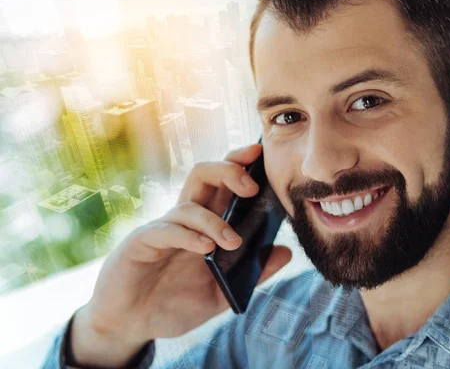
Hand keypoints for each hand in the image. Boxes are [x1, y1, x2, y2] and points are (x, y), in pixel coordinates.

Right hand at [70, 143, 291, 367]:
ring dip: (215, 220)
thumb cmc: (174, 304)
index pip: (222, 183)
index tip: (261, 156)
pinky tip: (206, 249)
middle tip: (252, 187)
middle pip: (203, 176)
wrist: (131, 325)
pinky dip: (189, 236)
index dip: (240, 165)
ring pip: (188, 203)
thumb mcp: (221, 292)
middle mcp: (184, 219)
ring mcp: (162, 228)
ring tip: (233, 242)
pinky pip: (167, 230)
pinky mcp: (141, 243)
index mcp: (204, 224)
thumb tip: (286, 251)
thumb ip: (252, 273)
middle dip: (229, 170)